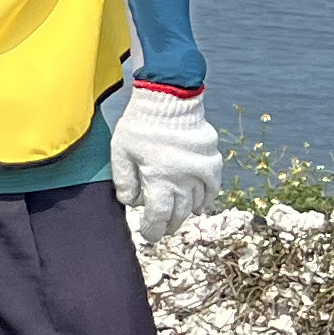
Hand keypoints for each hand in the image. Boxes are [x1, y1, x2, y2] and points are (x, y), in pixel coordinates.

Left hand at [111, 85, 223, 246]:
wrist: (169, 100)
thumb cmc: (140, 126)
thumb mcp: (120, 153)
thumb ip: (124, 181)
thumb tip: (130, 203)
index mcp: (160, 179)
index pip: (159, 217)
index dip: (153, 230)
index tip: (147, 234)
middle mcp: (184, 180)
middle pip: (179, 214)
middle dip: (168, 225)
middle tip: (159, 230)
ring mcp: (202, 172)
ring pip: (196, 204)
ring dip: (184, 213)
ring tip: (175, 217)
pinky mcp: (212, 162)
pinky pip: (213, 190)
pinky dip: (205, 199)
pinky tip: (198, 205)